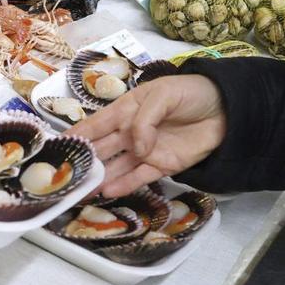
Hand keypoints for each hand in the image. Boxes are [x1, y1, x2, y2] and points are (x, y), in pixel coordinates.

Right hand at [72, 75, 226, 197]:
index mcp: (127, 109)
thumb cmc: (191, 92)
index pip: (97, 124)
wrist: (226, 108)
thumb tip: (136, 147)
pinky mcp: (163, 165)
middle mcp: (131, 132)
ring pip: (118, 166)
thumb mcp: (163, 95)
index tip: (57, 147)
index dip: (78, 134)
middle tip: (65, 177)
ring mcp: (146, 150)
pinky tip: (109, 191)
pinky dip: (125, 185)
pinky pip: (140, 177)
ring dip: (101, 178)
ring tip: (82, 191)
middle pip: (103, 149)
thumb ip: (145, 120)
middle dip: (85, 162)